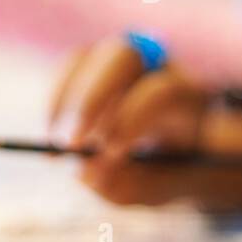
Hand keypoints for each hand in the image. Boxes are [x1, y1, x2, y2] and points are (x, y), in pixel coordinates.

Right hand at [47, 35, 241, 208]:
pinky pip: (70, 67)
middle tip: (73, 145)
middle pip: (123, 56)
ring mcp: (125, 56)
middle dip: (93, 99)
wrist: (176, 148)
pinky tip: (52, 133)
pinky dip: (56, 97)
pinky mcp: (98, 60)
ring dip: (66, 98)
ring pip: (88, 57)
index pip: (159, 92)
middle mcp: (159, 63)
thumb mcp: (161, 186)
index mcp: (190, 93)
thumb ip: (131, 185)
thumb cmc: (170, 168)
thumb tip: (84, 174)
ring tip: (57, 146)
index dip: (131, 120)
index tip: (109, 153)